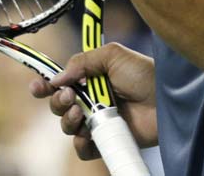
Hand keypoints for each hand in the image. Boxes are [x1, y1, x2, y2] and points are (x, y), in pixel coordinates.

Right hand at [30, 43, 157, 160]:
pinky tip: (87, 134)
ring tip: (81, 112)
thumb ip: (81, 61)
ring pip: (67, 127)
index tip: (38, 86)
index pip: (61, 83)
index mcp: (91, 78)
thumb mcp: (112, 55)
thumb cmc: (143, 73)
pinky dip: (81, 143)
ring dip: (67, 120)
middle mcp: (92, 100)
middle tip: (70, 96)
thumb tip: (56, 78)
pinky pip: (83, 149)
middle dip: (58, 101)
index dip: (45, 85)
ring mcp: (98, 121)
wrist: (165, 99)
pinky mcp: (106, 140)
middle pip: (59, 106)